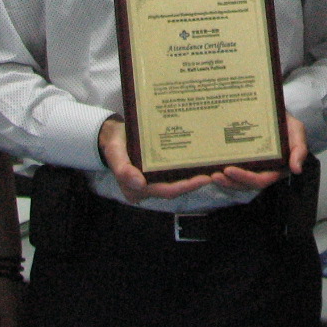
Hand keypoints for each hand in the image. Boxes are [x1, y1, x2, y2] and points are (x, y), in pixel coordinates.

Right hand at [98, 117, 213, 202]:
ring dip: (192, 177)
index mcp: (136, 190)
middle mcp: (146, 189)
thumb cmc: (114, 143)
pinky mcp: (155, 173)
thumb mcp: (115, 153)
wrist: (112, 134)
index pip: (166, 191)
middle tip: (214, 172)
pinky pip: (172, 174)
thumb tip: (139, 183)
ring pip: (175, 182)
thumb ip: (123, 169)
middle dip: (194, 182)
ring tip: (211, 166)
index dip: (185, 187)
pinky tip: (198, 161)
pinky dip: (185, 169)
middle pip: (174, 189)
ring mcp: (151, 181)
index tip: (203, 179)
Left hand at [213, 114, 307, 191]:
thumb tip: (296, 169)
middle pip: (245, 184)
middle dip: (230, 182)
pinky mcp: (243, 161)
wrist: (274, 111)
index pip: (261, 179)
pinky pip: (232, 170)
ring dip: (224, 181)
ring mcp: (252, 167)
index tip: (229, 170)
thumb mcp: (297, 131)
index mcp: (276, 168)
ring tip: (210, 174)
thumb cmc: (287, 122)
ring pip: (237, 181)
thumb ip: (299, 149)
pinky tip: (210, 168)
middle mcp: (263, 170)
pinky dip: (222, 171)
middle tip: (214, 175)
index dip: (245, 178)